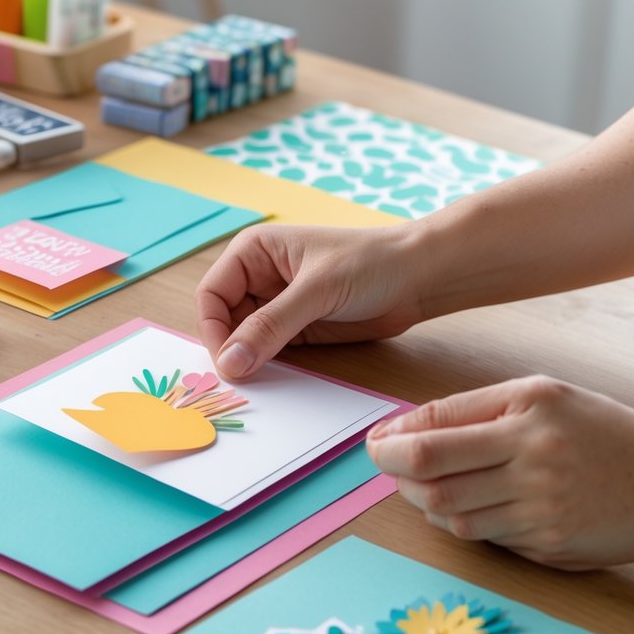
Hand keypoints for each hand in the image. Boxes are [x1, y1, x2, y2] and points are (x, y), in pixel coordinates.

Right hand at [196, 224, 427, 377]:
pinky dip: (266, 367)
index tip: (226, 360)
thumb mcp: (316, 291)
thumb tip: (230, 362)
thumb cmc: (371, 263)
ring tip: (255, 382)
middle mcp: (259, 277)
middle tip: (239, 379)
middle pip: (223, 320)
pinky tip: (272, 379)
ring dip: (247, 360)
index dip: (213, 328)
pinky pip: (269, 352)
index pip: (212, 294)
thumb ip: (270, 327)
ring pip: (244, 340)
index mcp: (253, 252)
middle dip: (229, 348)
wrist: (421, 277)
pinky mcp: (296, 330)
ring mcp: (277, 306)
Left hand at [367, 375, 633, 568]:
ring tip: (422, 485)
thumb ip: (471, 409)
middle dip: (392, 469)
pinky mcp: (547, 543)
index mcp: (528, 409)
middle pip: (430, 472)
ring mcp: (540, 505)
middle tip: (385, 464)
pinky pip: (480, 536)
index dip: (391, 439)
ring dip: (421, 499)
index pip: (435, 428)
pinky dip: (458, 521)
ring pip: (448, 511)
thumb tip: (403, 428)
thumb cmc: (600, 433)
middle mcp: (533, 455)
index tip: (376, 442)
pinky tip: (464, 505)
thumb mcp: (540, 397)